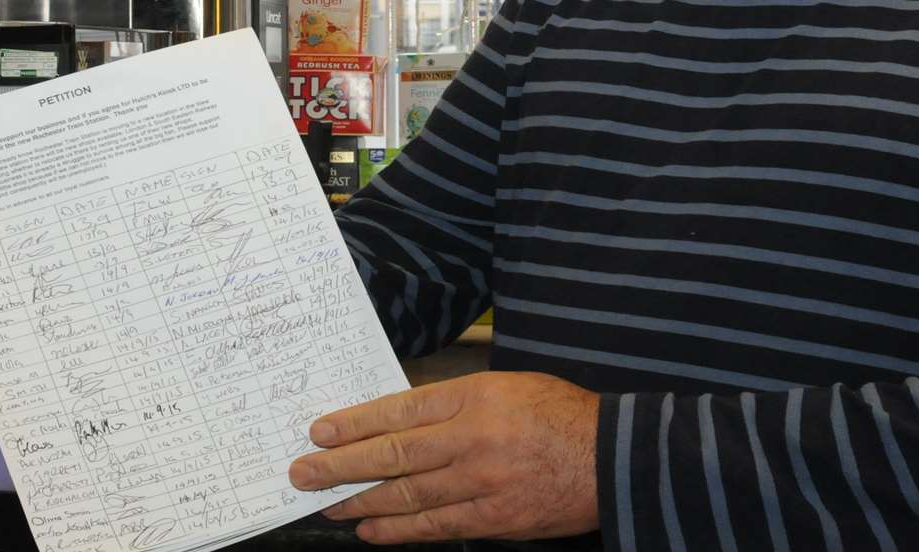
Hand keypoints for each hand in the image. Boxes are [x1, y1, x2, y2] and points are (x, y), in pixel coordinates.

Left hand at [288, 372, 599, 543]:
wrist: (613, 457)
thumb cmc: (560, 415)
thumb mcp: (507, 387)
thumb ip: (457, 403)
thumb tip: (401, 423)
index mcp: (475, 396)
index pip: (399, 410)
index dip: (355, 423)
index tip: (320, 432)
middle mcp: (473, 438)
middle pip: (393, 454)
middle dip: (341, 466)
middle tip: (304, 474)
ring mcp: (482, 482)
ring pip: (407, 495)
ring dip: (362, 501)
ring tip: (329, 504)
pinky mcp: (494, 518)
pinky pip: (436, 526)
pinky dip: (400, 530)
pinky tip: (373, 529)